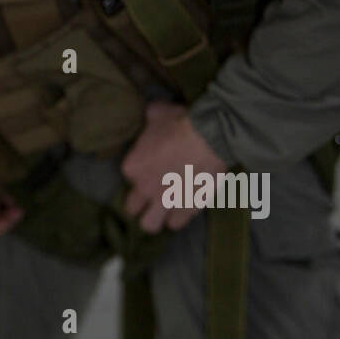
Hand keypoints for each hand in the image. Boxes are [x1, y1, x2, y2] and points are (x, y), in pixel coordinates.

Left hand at [120, 100, 228, 234]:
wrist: (210, 137)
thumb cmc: (180, 122)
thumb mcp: (156, 113)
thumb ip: (148, 120)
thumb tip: (150, 116)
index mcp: (132, 167)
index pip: (129, 176)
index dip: (141, 172)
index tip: (152, 166)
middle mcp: (144, 189)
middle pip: (132, 208)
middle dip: (140, 202)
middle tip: (153, 193)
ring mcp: (164, 202)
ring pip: (149, 225)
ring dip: (155, 217)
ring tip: (164, 208)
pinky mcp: (186, 209)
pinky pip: (175, 225)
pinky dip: (178, 218)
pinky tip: (182, 208)